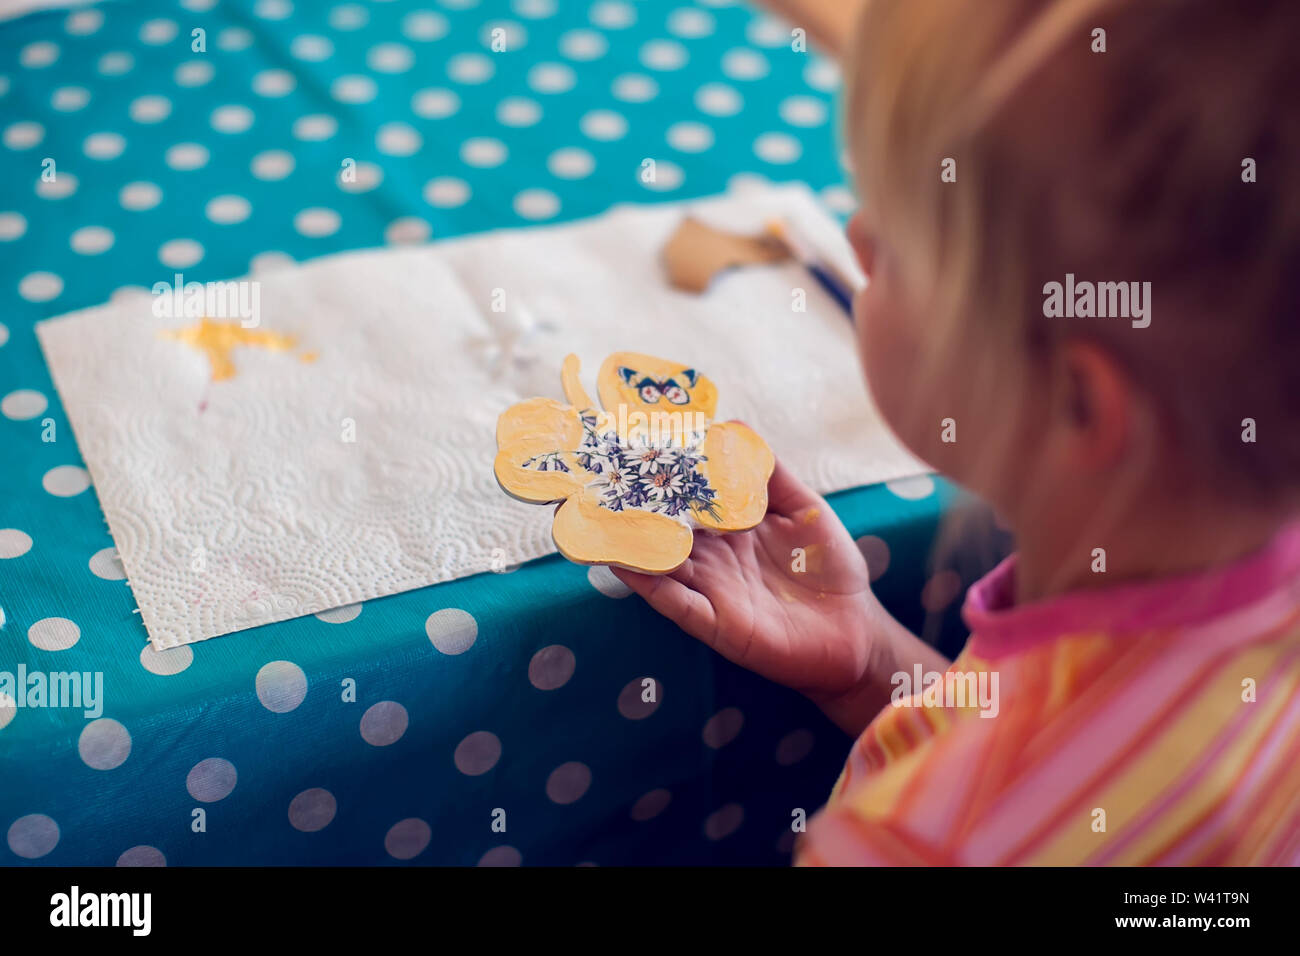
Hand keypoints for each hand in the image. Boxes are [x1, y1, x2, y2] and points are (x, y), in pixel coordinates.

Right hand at [612, 458, 879, 703]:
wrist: (855, 632)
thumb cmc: (828, 569)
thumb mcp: (803, 509)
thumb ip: (770, 473)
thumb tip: (734, 425)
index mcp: (727, 530)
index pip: (686, 498)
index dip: (660, 475)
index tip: (629, 444)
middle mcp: (710, 558)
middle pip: (663, 529)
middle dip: (630, 507)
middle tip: (593, 478)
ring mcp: (710, 591)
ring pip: (659, 563)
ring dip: (629, 543)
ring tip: (594, 517)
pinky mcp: (717, 624)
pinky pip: (675, 602)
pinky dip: (648, 584)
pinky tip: (623, 564)